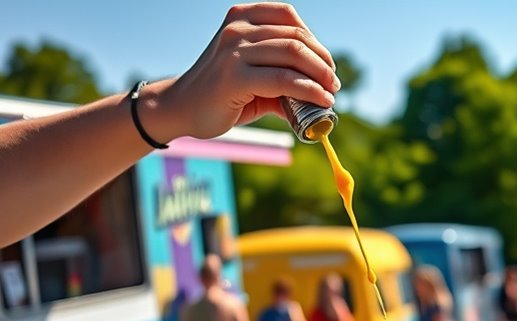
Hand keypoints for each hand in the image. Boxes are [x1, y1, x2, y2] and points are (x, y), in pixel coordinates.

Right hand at [148, 2, 340, 140]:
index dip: (315, 42)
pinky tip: (321, 101)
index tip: (326, 65)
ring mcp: (234, 50)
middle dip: (323, 62)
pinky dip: (310, 91)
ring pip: (293, 56)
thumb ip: (284, 73)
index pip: (289, 17)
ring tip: (330, 95)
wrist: (183, 108)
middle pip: (296, 37)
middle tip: (333, 84)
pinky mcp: (235, 77)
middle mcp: (237, 28)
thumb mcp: (255, 73)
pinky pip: (284, 80)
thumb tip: (323, 89)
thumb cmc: (223, 92)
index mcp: (241, 17)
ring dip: (320, 77)